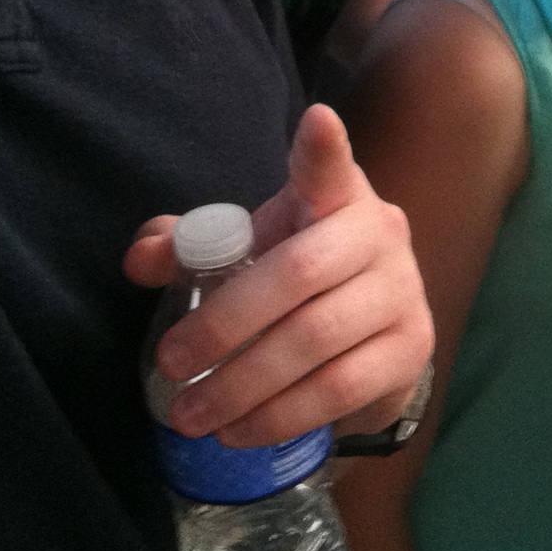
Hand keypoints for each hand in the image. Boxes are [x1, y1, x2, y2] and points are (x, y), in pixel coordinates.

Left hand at [126, 104, 433, 447]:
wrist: (371, 335)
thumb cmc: (296, 280)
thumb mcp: (247, 252)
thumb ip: (192, 248)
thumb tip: (140, 259)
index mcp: (336, 199)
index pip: (330, 168)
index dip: (323, 148)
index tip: (316, 120)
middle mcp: (380, 235)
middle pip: (300, 272)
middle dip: (225, 323)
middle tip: (170, 364)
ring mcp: (403, 293)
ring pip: (317, 340)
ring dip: (243, 385)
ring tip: (191, 413)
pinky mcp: (411, 350)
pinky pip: (341, 388)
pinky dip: (280, 415)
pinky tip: (239, 430)